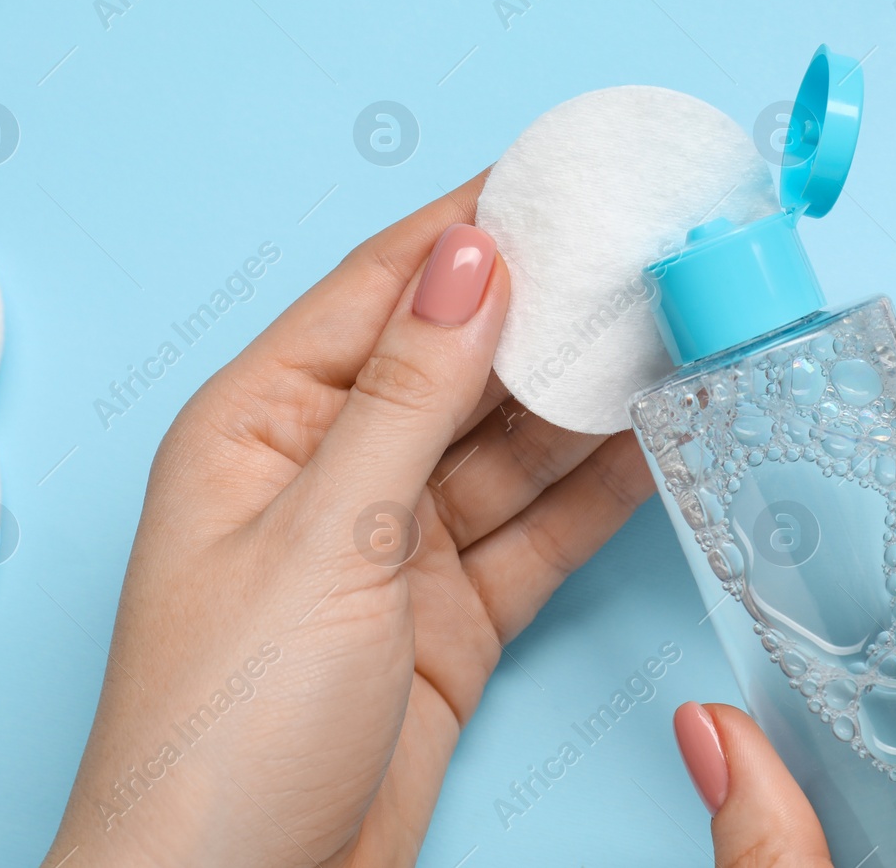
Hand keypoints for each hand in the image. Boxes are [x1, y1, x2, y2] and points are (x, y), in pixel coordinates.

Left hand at [42, 177, 651, 866]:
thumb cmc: (223, 725)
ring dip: (583, 396)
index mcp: (261, 423)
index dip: (474, 224)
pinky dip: (595, 491)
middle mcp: (330, 469)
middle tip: (646, 250)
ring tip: (673, 329)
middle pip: (456, 360)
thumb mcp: (324, 537)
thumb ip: (408, 394)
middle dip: (547, 309)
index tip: (562, 171)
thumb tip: (470, 258)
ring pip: (507, 445)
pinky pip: (537, 531)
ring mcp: (395, 545)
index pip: (381, 286)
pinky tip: (656, 439)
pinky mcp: (450, 614)